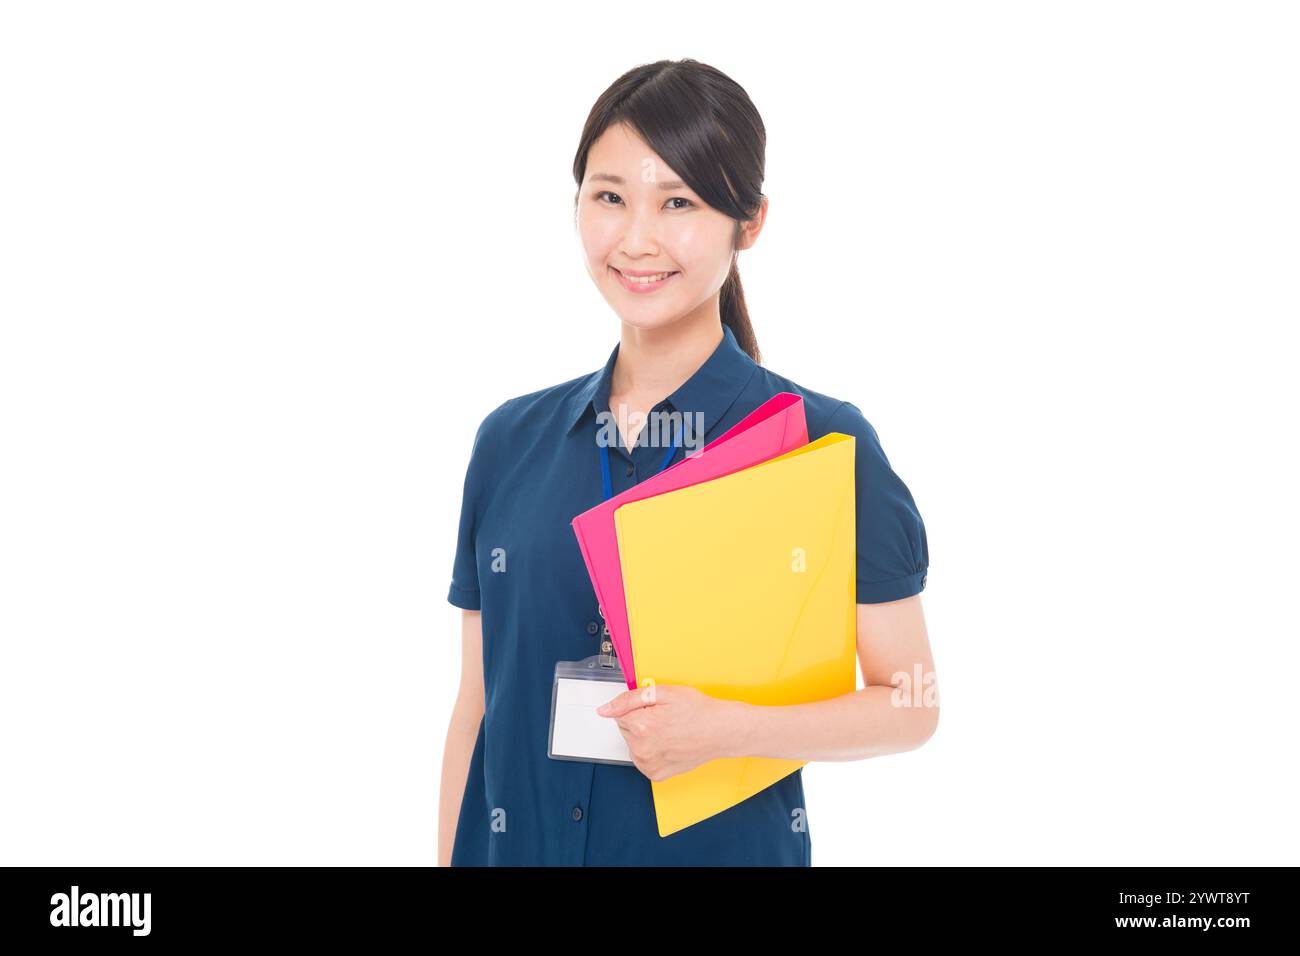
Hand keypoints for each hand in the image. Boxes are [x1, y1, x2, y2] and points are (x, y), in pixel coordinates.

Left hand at [596, 683, 739, 780]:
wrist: (721, 731)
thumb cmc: (698, 711)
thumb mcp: (663, 693)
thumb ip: (629, 699)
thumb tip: (605, 710)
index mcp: (641, 726)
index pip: (620, 713)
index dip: (639, 707)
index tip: (655, 708)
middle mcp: (642, 749)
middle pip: (626, 729)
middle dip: (640, 721)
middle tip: (665, 718)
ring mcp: (649, 764)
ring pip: (633, 744)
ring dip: (645, 737)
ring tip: (669, 731)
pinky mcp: (656, 774)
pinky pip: (643, 759)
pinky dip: (652, 752)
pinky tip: (669, 744)